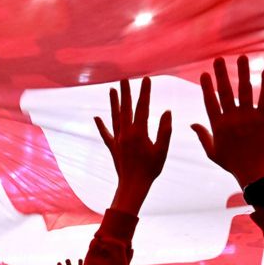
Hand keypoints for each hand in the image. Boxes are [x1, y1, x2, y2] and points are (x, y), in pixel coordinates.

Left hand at [95, 77, 171, 213]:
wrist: (133, 186)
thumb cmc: (150, 170)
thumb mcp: (162, 151)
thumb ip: (165, 130)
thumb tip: (167, 111)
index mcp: (139, 133)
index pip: (143, 108)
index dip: (145, 92)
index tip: (146, 79)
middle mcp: (126, 133)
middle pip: (125, 109)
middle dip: (126, 92)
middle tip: (124, 78)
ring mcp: (118, 140)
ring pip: (114, 117)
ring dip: (113, 103)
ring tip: (112, 90)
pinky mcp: (113, 147)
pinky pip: (106, 134)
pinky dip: (101, 125)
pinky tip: (96, 117)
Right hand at [192, 56, 263, 187]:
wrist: (253, 170)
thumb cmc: (231, 162)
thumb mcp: (212, 151)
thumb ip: (202, 135)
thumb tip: (191, 123)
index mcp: (218, 125)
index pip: (210, 101)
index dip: (206, 87)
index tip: (204, 73)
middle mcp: (232, 118)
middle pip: (225, 92)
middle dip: (221, 74)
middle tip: (218, 58)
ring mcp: (248, 117)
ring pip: (244, 90)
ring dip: (242, 72)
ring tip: (241, 57)